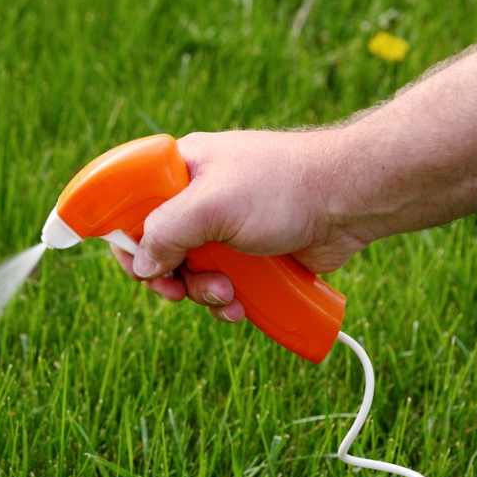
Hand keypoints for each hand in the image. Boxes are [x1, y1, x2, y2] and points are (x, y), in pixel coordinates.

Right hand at [113, 130, 370, 322]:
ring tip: (228, 294)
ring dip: (202, 292)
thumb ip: (165, 233)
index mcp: (181, 170)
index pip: (131, 204)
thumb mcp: (210, 205)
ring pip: (190, 272)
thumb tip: (142, 266)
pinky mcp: (249, 253)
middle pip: (158, 248)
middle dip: (169, 277)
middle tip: (178, 292)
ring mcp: (224, 227)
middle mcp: (198, 198)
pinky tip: (242, 306)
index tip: (138, 266)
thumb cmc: (282, 188)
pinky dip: (226, 300)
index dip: (127, 238)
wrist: (350, 201)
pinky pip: (221, 283)